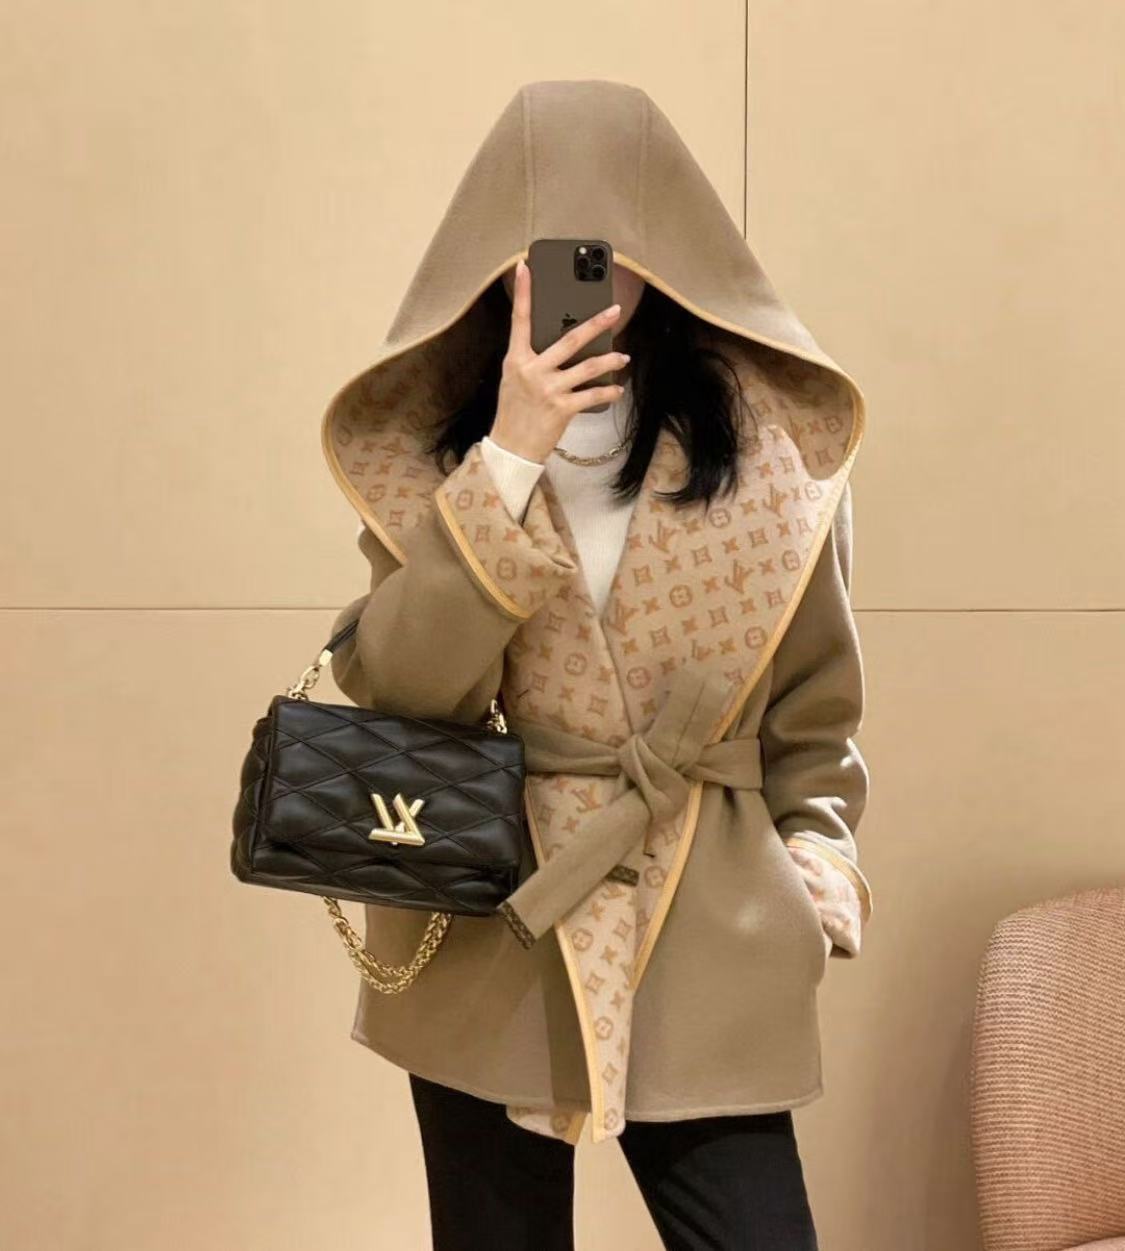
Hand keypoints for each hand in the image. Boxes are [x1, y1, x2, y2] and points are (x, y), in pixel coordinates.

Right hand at [489, 257, 630, 463]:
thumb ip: (532, 359)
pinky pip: (592, 396)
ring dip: (609, 361)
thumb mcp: (514, 379)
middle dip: (595, 323)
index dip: (523, 292)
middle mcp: (532, 370)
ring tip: (623, 357)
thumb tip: (560, 342)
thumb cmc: (514, 411)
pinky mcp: (562, 408)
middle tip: (614, 311)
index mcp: (516, 359)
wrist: (511, 448)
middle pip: (569, 339)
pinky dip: (608, 393)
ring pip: (587, 367)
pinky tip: (617, 390)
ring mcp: (548, 389)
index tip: (526, 266)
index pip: (519, 319)